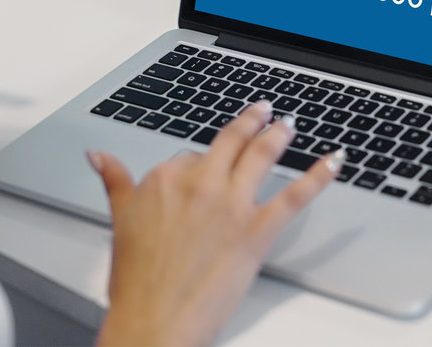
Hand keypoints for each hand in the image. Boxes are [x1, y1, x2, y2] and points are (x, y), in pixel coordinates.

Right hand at [90, 101, 342, 345]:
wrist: (154, 320)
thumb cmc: (136, 281)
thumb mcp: (118, 221)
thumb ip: (114, 182)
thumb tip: (98, 156)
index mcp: (164, 178)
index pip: (190, 156)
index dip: (201, 163)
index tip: (207, 164)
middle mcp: (199, 182)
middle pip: (231, 141)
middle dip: (251, 121)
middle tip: (264, 111)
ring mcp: (230, 204)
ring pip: (261, 155)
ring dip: (279, 134)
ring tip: (287, 125)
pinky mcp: (257, 229)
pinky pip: (296, 194)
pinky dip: (318, 174)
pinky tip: (333, 160)